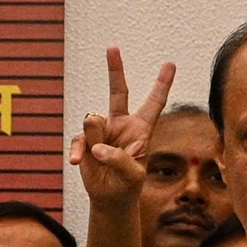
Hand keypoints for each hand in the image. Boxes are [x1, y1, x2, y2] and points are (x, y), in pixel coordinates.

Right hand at [68, 46, 174, 208]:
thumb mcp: (132, 176)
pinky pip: (77, 140)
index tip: (170, 64)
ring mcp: (101, 132)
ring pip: (93, 122)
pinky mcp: (85, 143)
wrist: (110, 198)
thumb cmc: (128, 185)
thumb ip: (118, 159)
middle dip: (115, 69)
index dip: (162, 85)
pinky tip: (76, 161)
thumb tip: (96, 145)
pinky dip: (77, 150)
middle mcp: (121, 125)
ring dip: (93, 137)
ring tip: (96, 155)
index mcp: (141, 130)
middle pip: (118, 92)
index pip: (154, 104)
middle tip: (112, 48)